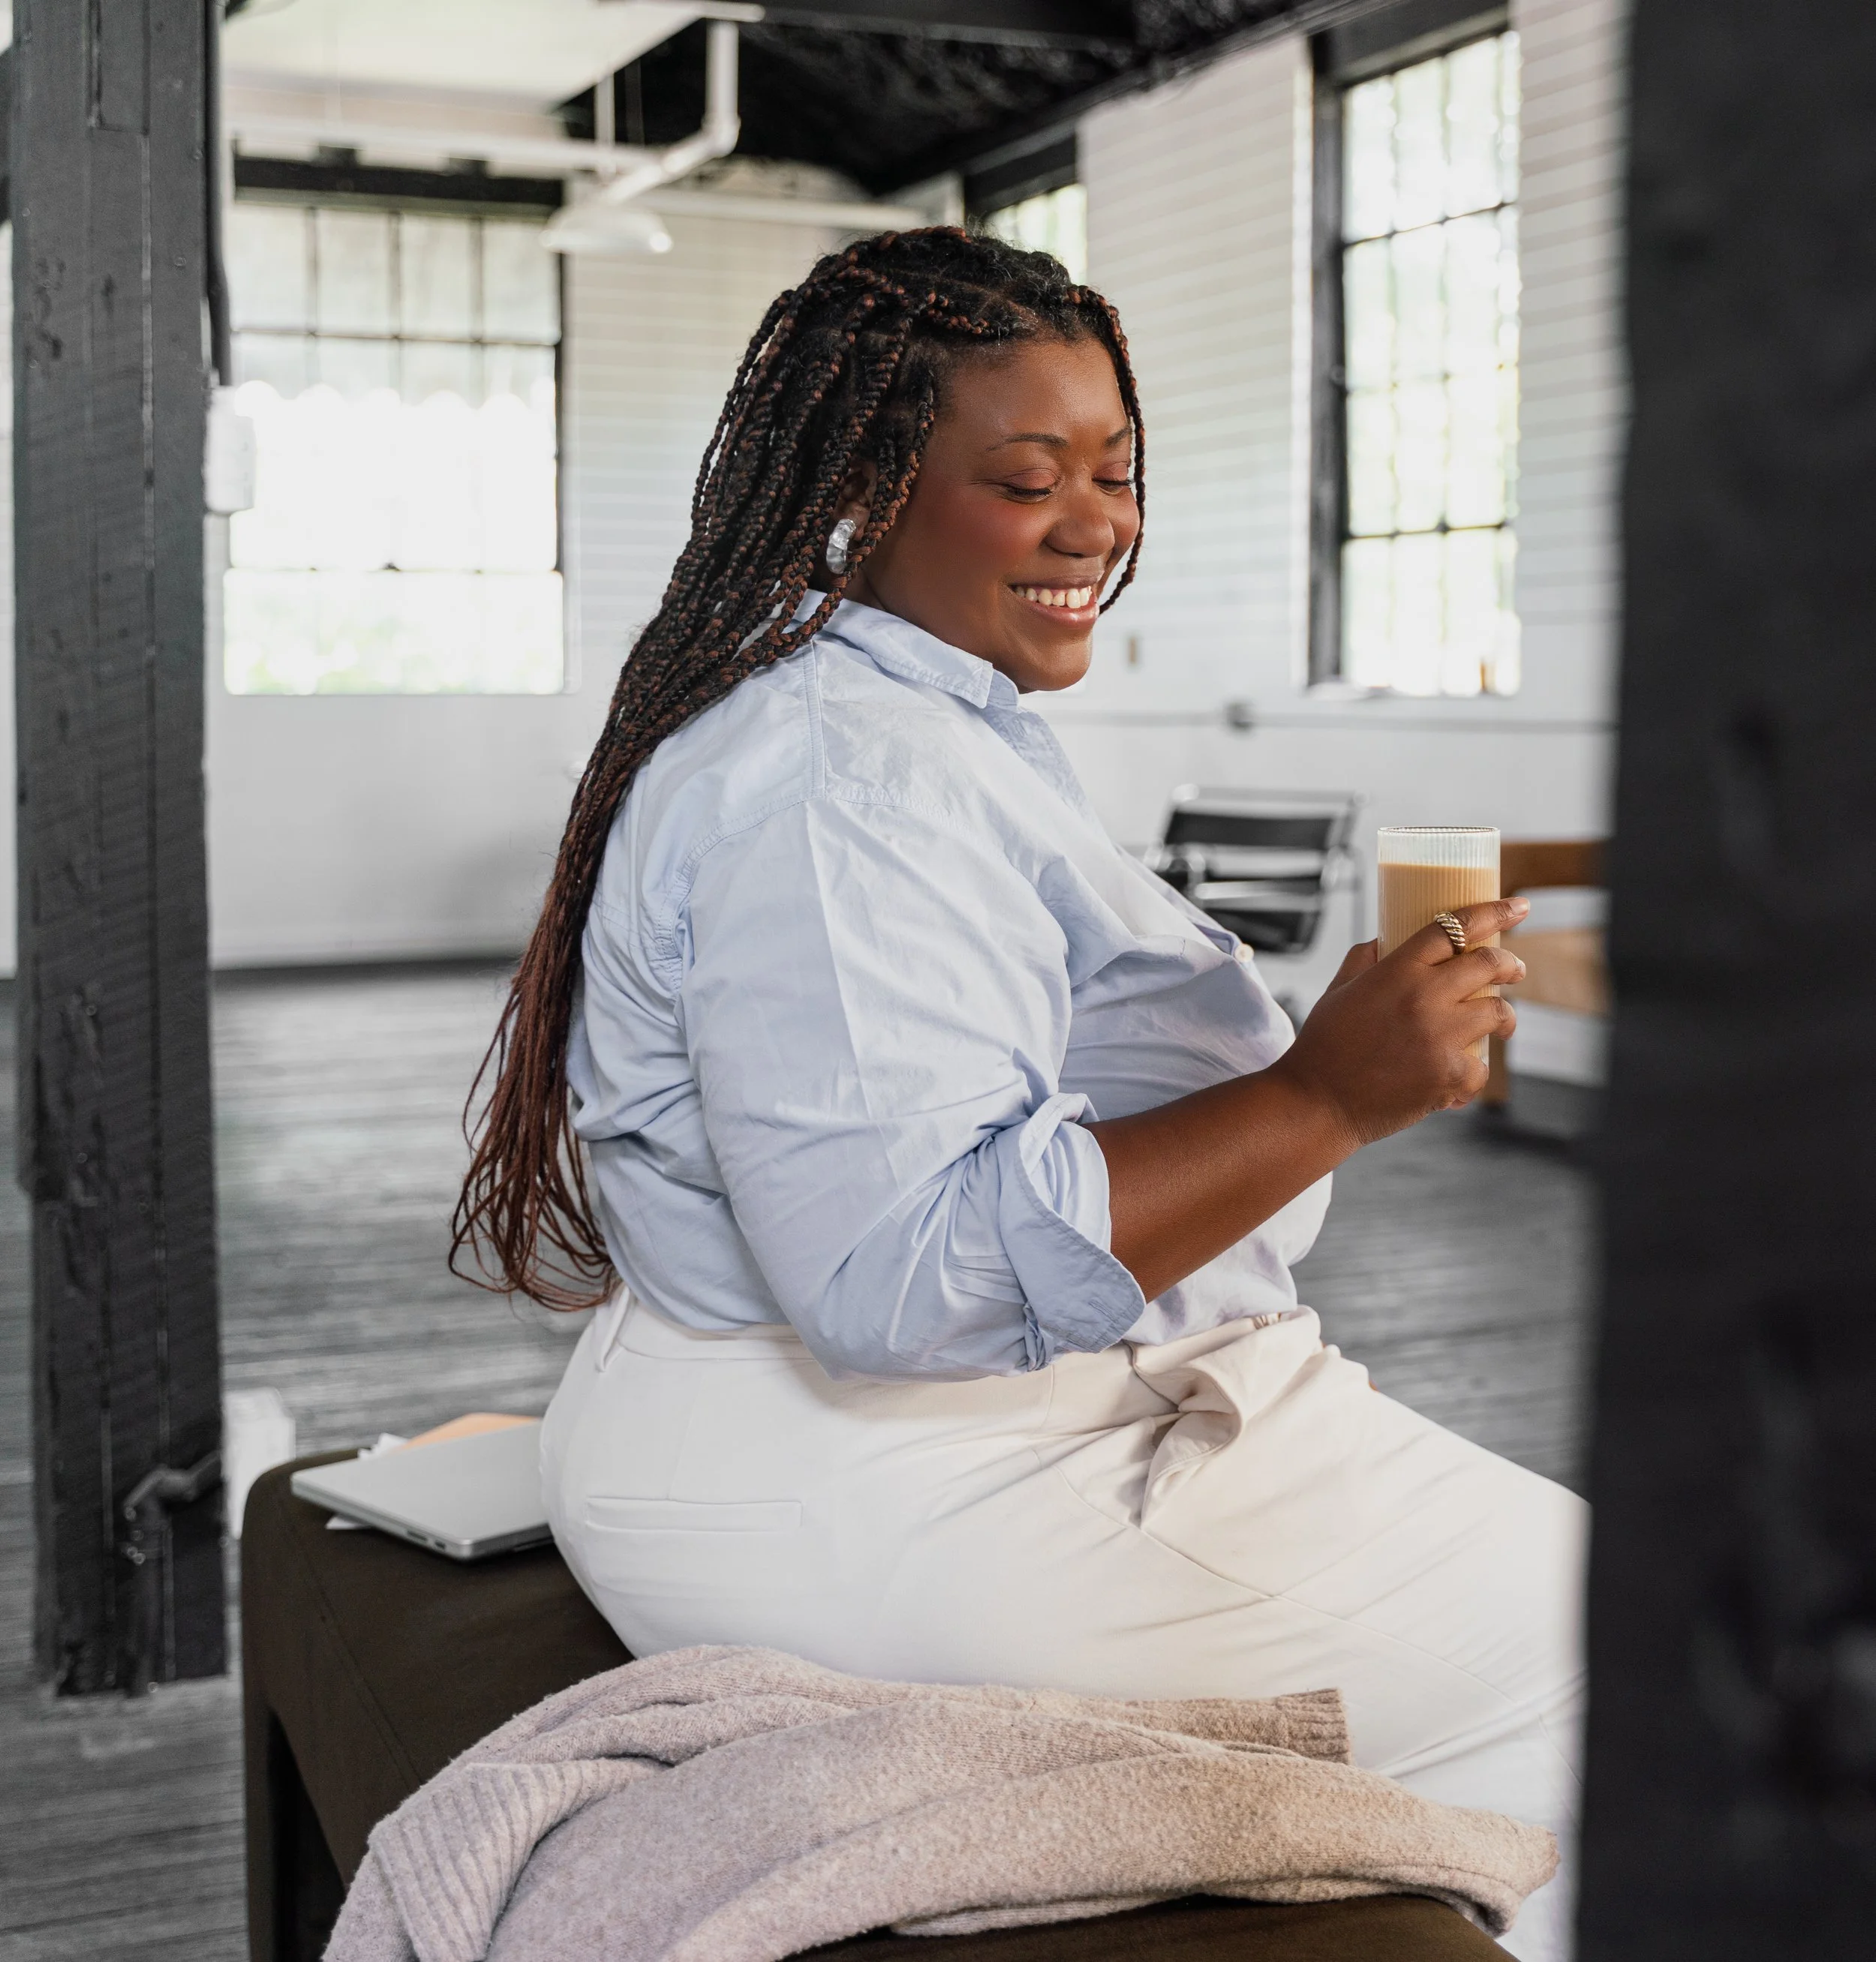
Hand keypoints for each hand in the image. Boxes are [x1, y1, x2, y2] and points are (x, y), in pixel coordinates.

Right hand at [1270, 898, 1528, 1146]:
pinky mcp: (1448, 1075)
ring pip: (1498, 1012)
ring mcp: (1440, 1037)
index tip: (1518, 907)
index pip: (1456, 926)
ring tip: (1500, 1024)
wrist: (1315, 1103)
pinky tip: (1459, 1075)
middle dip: (1509, 964)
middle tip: (1513, 969)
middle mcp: (1424, 997)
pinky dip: (1474, 1070)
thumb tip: (1384, 942)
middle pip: (1489, 964)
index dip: (1495, 912)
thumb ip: (1364, 959)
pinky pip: (1483, 1066)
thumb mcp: (1337, 990)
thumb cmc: (1323, 1047)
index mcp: (1397, 970)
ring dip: (1503, 1017)